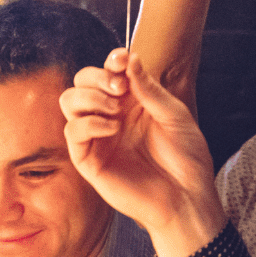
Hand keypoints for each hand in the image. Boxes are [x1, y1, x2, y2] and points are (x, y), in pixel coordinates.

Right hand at [60, 49, 225, 256]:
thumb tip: (129, 59)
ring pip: (69, 102)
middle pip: (82, 82)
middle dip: (96, 77)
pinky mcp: (89, 160)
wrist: (186, 197)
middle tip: (119, 87)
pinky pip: (73, 132)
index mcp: (131, 102)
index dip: (111, 61)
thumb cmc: (186, 159)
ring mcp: (98, 138)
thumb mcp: (174, 115)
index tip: (122, 60)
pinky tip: (112, 127)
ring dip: (89, 97)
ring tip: (114, 109)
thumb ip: (150, 89)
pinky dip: (89, 122)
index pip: (107, 72)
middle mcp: (110, 116)